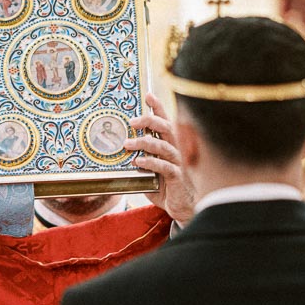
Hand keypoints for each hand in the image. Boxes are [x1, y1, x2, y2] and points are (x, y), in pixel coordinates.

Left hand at [129, 92, 195, 224]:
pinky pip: (165, 167)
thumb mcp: (151, 171)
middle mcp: (177, 150)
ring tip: (127, 144)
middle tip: (132, 122)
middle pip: (166, 128)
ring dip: (144, 143)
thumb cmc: (167, 187)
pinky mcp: (178, 178)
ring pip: (163, 146)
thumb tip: (121, 150)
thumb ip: (141, 159)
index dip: (157, 108)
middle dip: (149, 121)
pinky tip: (138, 162)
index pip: (165, 122)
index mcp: (170, 145)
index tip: (147, 96)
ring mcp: (179, 163)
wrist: (183, 208)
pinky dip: (151, 163)